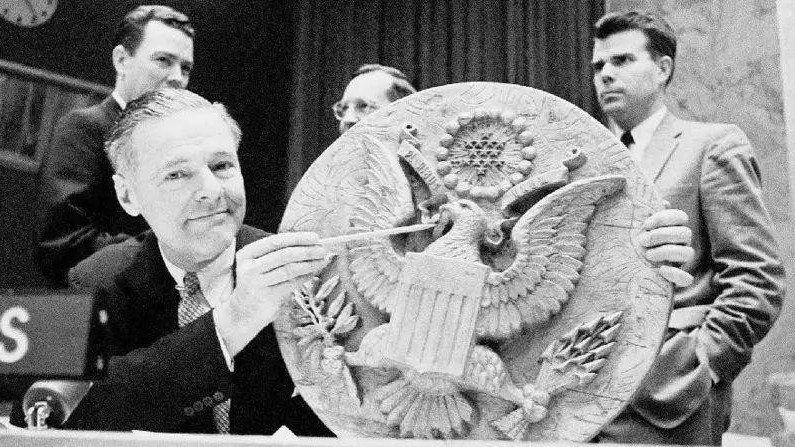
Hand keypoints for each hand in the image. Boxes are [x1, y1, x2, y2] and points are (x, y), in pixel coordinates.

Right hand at [215, 232, 328, 355]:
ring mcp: (257, 283)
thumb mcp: (258, 266)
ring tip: (322, 260)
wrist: (241, 314)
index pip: (275, 241)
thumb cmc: (255, 285)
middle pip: (284, 254)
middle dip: (307, 250)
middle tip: (323, 249)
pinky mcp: (267, 297)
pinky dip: (305, 277)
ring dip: (310, 264)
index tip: (315, 237)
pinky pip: (291, 284)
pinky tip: (313, 273)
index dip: (297, 238)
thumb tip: (308, 244)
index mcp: (247, 254)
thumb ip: (277, 254)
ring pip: (290, 269)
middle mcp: (249, 267)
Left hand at [638, 206, 694, 286]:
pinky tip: (661, 270)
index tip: (646, 224)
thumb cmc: (633, 241)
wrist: (625, 265)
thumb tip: (664, 202)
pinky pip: (686, 279)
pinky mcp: (676, 277)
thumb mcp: (638, 227)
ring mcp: (680, 260)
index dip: (665, 218)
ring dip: (667, 252)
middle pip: (686, 233)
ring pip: (689, 253)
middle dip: (662, 235)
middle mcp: (680, 243)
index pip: (681, 217)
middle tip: (643, 240)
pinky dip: (676, 274)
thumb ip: (649, 213)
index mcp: (673, 228)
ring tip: (648, 255)